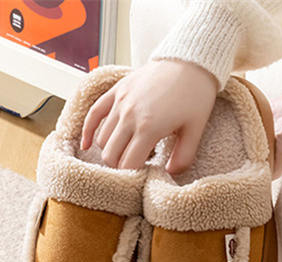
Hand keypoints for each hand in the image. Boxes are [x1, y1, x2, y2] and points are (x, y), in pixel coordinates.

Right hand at [81, 59, 217, 171]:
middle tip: (137, 169)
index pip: (128, 164)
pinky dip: (88, 131)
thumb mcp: (195, 131)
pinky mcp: (116, 91)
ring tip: (132, 151)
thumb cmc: (195, 97)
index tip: (144, 178)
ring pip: (103, 139)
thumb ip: (183, 158)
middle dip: (121, 168)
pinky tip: (86, 145)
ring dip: (113, 151)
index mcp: (148, 128)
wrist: (189, 62)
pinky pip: (94, 114)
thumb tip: (168, 174)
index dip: (134, 176)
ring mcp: (120, 102)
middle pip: (111, 155)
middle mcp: (129, 115)